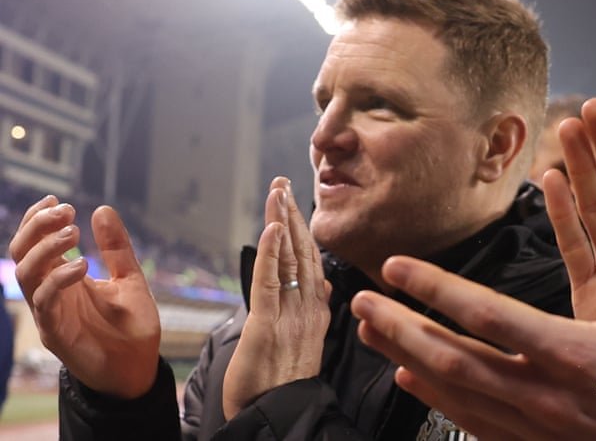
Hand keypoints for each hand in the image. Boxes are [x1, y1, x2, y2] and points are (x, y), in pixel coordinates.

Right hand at [9, 197, 160, 398]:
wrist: (139, 366)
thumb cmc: (130, 325)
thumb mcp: (129, 278)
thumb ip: (116, 248)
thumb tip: (102, 209)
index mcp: (63, 277)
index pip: (35, 243)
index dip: (38, 220)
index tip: (57, 200)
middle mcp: (51, 292)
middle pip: (22, 253)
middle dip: (37, 227)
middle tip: (65, 211)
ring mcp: (50, 312)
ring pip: (25, 274)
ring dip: (46, 248)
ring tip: (73, 232)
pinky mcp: (55, 333)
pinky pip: (44, 303)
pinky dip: (58, 280)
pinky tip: (81, 264)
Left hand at [223, 177, 330, 419]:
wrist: (277, 415)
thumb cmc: (281, 386)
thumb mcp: (303, 343)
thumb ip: (312, 309)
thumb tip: (324, 283)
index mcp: (316, 312)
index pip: (311, 261)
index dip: (304, 230)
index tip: (297, 203)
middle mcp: (309, 309)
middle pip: (303, 252)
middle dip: (293, 215)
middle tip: (284, 183)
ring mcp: (291, 315)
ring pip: (288, 260)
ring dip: (281, 222)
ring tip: (277, 192)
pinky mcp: (268, 325)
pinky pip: (270, 282)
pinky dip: (270, 253)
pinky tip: (270, 228)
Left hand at [351, 177, 595, 440]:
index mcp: (577, 355)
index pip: (488, 317)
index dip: (436, 289)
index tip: (397, 266)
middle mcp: (549, 395)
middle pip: (455, 360)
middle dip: (402, 328)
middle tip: (360, 303)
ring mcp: (543, 426)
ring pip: (458, 394)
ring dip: (410, 359)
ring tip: (373, 334)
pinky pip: (477, 422)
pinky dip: (439, 397)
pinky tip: (415, 379)